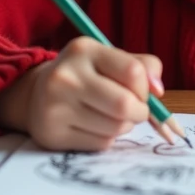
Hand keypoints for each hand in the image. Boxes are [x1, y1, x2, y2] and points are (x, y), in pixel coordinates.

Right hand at [0, 37, 163, 150]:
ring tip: (113, 117)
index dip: (146, 89)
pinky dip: (108, 138)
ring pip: (115, 128)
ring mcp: (55, 107)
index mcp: (84, 50)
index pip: (133, 72)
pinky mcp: (52, 134)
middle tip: (137, 112)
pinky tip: (94, 127)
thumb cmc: (86, 75)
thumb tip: (158, 91)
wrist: (36, 94)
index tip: (143, 93)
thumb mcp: (110, 60)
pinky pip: (100, 143)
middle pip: (124, 104)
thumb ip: (142, 67)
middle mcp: (66, 76)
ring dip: (125, 126)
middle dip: (140, 113)